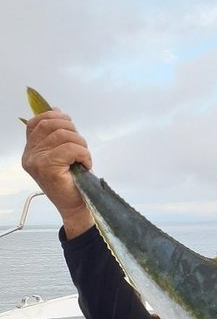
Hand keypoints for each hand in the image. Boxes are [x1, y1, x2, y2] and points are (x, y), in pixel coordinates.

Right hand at [22, 110, 94, 237]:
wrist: (76, 207)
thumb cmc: (72, 184)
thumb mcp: (62, 155)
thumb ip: (57, 135)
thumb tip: (57, 111)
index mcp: (31, 151)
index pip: (36, 123)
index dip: (54, 117)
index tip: (70, 123)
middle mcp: (30, 155)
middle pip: (51, 125)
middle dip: (72, 130)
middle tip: (82, 146)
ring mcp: (37, 161)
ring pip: (63, 136)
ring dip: (81, 144)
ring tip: (84, 158)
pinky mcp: (49, 167)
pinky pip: (71, 149)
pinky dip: (84, 154)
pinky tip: (85, 164)